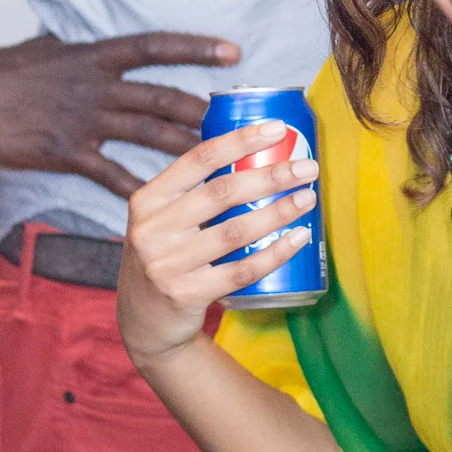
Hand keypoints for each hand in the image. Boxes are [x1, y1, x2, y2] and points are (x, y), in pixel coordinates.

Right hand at [0, 30, 239, 197]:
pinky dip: (140, 189)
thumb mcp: (49, 46)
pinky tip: (165, 206)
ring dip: (188, 150)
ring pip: (148, 135)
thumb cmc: (0, 69)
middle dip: (205, 111)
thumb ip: (85, 51)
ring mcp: (83, 120)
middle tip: (243, 124)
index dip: (196, 48)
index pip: (156, 47)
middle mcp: (96, 85)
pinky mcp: (65, 152)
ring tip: (223, 164)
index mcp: (95, 55)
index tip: (233, 52)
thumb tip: (109, 48)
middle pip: (163, 97)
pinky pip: (112, 174)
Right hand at [119, 120, 318, 365]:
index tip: (277, 128)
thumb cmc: (165, 259)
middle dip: (270, 175)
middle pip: (221, 193)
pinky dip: (274, 253)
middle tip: (307, 167)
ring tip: (308, 198)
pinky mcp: (186, 295)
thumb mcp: (161, 221)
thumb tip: (259, 154)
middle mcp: (152, 230)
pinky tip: (298, 238)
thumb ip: (194, 193)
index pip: (197, 160)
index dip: (239, 140)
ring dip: (278, 212)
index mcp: (147, 200)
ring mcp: (167, 265)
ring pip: (235, 231)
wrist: (143, 323)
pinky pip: (241, 270)